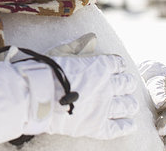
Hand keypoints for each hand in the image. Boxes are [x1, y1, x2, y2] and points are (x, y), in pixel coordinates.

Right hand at [0, 46, 137, 143]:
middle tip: (124, 85)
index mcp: (99, 66)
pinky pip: (120, 127)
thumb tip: (93, 38)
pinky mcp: (99, 127)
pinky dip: (127, 125)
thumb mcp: (61, 52)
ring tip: (128, 104)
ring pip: (128, 105)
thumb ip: (78, 46)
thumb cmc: (45, 72)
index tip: (116, 68)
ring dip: (129, 103)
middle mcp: (107, 86)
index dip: (117, 66)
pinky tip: (129, 124)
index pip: (117, 64)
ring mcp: (105, 107)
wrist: (36, 96)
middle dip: (126, 83)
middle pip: (127, 83)